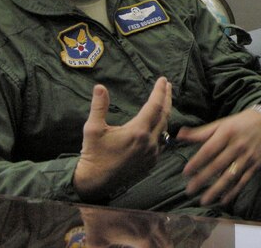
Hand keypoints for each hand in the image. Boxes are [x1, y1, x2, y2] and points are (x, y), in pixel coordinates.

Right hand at [74, 76, 171, 201]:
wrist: (95, 181)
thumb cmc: (93, 154)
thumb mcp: (93, 128)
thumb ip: (99, 106)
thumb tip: (99, 87)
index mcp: (138, 131)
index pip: (155, 106)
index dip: (160, 91)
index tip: (163, 80)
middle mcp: (149, 142)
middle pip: (164, 115)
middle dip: (167, 98)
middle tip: (168, 86)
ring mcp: (152, 153)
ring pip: (165, 128)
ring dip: (165, 113)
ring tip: (165, 101)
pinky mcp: (151, 162)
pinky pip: (162, 141)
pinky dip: (162, 128)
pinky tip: (160, 123)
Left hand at [177, 108, 260, 205]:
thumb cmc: (239, 124)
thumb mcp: (220, 124)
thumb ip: (200, 132)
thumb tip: (179, 135)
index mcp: (227, 133)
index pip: (209, 150)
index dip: (197, 162)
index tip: (185, 172)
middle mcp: (238, 145)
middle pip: (218, 165)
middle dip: (202, 179)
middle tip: (189, 190)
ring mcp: (247, 157)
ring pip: (230, 176)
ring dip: (216, 190)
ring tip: (203, 200)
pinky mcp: (255, 166)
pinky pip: (243, 181)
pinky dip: (233, 192)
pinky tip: (223, 200)